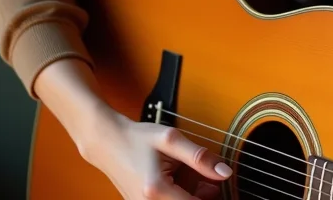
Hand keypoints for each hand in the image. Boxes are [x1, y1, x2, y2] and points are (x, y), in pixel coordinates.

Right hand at [80, 108, 232, 198]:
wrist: (108, 142)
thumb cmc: (137, 138)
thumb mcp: (171, 140)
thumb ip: (199, 157)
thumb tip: (224, 172)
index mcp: (156, 190)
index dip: (212, 196)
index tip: (218, 185)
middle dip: (201, 196)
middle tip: (207, 179)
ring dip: (189, 195)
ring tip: (191, 175)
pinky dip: (178, 194)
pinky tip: (180, 179)